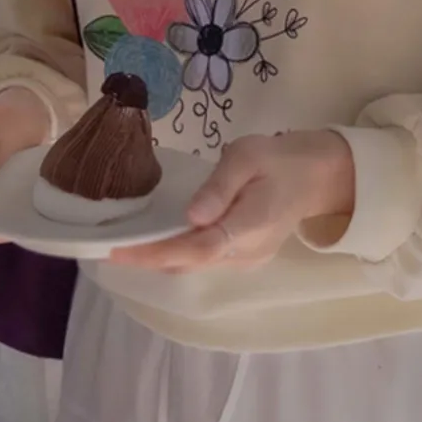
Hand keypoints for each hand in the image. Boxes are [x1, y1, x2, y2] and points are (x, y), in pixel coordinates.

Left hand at [110, 130, 354, 273]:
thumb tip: (191, 215)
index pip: (196, 249)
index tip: (118, 250)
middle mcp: (246, 254)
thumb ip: (220, 187)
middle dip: (147, 257)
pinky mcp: (242, 258)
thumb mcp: (248, 157)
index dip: (155, 253)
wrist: (316, 177)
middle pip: (188, 262)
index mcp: (249, 227)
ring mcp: (246, 261)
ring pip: (193, 264)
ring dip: (158, 257)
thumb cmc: (280, 160)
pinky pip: (202, 260)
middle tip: (105, 246)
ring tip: (121, 243)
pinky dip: (175, 253)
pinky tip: (153, 239)